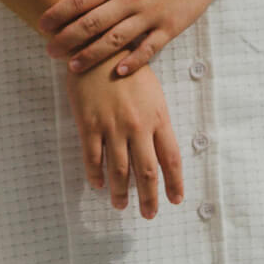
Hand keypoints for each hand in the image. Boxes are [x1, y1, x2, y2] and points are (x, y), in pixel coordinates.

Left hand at [38, 0, 239, 76]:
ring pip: (115, 39)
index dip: (57, 13)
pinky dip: (133, 61)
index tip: (41, 25)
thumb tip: (84, 4)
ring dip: (91, 55)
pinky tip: (118, 72)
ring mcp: (151, 14)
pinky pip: (149, 48)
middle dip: (66, 38)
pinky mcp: (171, 27)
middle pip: (91, 22)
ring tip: (72, 67)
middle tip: (49, 51)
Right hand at [64, 52, 183, 218]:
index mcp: (157, 118)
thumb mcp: (152, 94)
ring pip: (119, 169)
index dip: (174, 183)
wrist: (97, 49)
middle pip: (146, 171)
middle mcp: (137, 126)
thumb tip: (159, 148)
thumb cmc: (127, 70)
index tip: (175, 200)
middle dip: (149, 197)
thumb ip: (156, 121)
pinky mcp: (88, 124)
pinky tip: (98, 185)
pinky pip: (92, 157)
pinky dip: (95, 174)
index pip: (170, 159)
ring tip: (121, 205)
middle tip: (149, 214)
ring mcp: (112, 127)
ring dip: (121, 192)